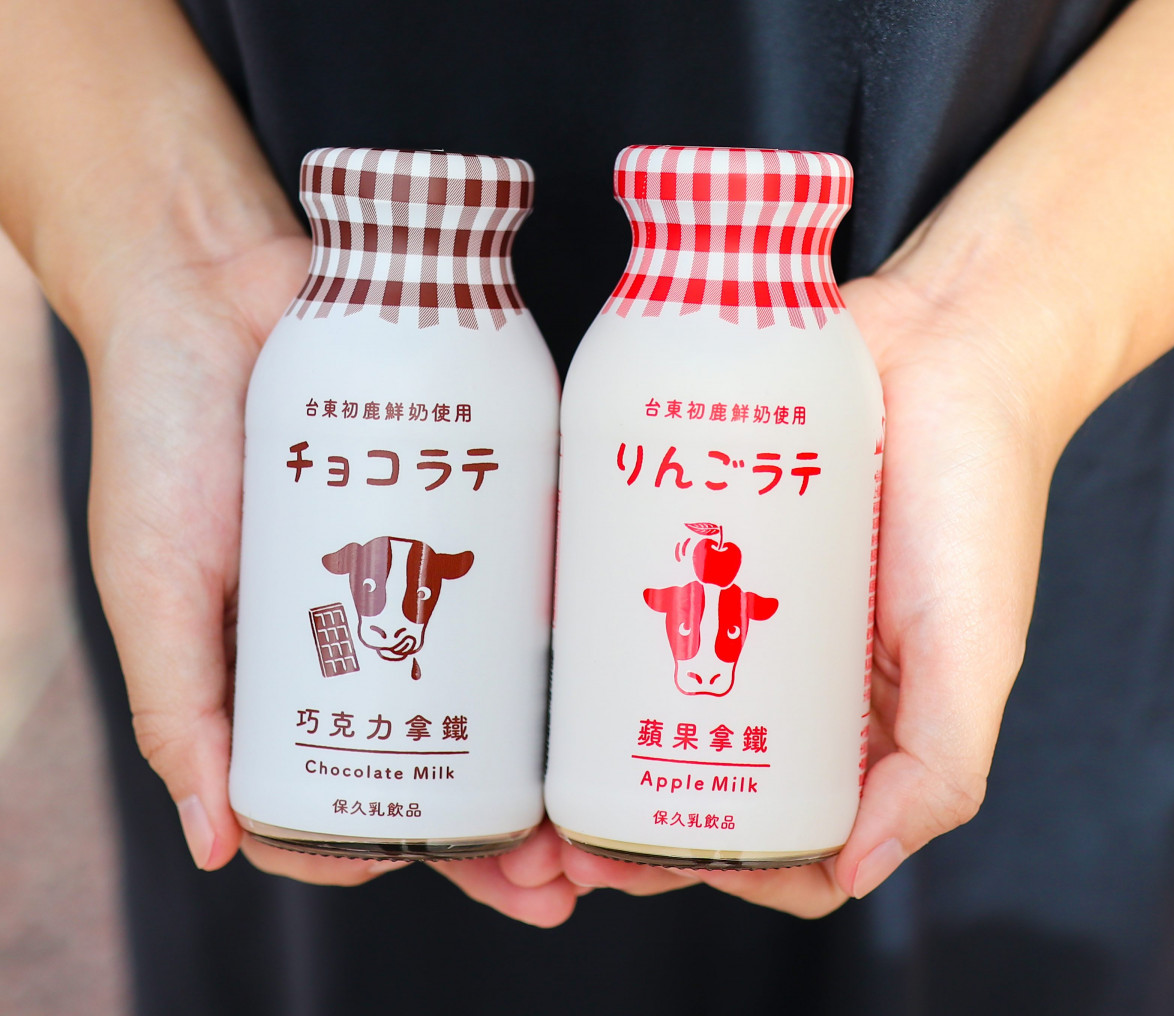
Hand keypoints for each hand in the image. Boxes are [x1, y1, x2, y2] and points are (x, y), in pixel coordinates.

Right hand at [85, 236, 576, 925]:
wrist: (219, 286)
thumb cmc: (163, 432)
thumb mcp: (153, 581)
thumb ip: (178, 707)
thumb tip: (212, 846)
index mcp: (272, 672)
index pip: (336, 794)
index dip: (397, 853)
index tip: (456, 885)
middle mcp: (353, 634)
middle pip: (435, 757)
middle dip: (493, 831)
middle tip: (557, 877)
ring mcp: (410, 573)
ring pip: (488, 687)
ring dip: (541, 758)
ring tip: (591, 808)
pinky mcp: (456, 508)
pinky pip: (513, 581)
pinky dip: (554, 637)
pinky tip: (602, 683)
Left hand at [560, 271, 1055, 913]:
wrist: (943, 348)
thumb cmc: (975, 502)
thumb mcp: (975, 651)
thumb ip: (939, 768)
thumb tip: (860, 873)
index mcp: (859, 721)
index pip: (784, 831)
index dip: (717, 866)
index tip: (646, 867)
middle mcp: (791, 673)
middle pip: (701, 772)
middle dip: (632, 822)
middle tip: (563, 838)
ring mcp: (738, 603)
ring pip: (654, 693)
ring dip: (595, 745)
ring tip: (538, 766)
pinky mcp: (702, 537)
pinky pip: (636, 594)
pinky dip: (590, 632)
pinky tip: (543, 652)